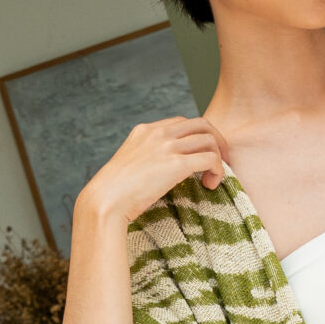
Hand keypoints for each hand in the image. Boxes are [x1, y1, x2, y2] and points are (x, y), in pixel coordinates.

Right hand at [75, 117, 229, 234]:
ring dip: (218, 158)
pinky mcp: (177, 164)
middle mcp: (158, 133)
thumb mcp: (128, 165)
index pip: (182, 122)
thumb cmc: (113, 192)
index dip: (197, 137)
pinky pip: (211, 159)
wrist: (105, 200)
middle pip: (202, 124)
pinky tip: (210, 185)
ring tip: (213, 178)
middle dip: (216, 141)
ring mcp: (168, 146)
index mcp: (145, 130)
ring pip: (210, 140)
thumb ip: (145, 159)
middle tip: (219, 161)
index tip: (200, 155)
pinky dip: (217, 171)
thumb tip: (158, 172)